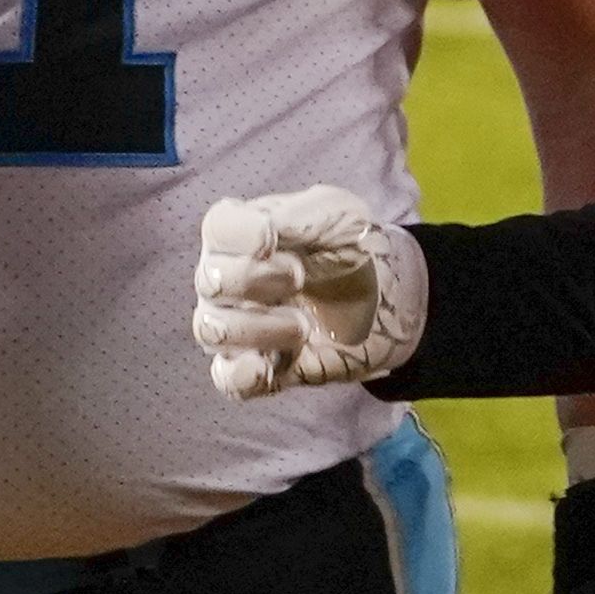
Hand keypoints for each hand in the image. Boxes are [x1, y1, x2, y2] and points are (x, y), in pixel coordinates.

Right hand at [193, 186, 426, 396]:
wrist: (385, 299)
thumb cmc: (351, 248)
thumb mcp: (340, 215)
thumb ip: (299, 217)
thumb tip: (263, 230)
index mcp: (243, 233)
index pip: (217, 228)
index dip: (242, 235)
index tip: (273, 238)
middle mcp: (227, 277)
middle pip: (210, 280)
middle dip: (254, 279)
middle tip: (299, 277)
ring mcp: (237, 325)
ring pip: (211, 330)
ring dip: (259, 328)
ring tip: (304, 325)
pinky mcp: (256, 366)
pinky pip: (227, 377)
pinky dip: (241, 374)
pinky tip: (266, 367)